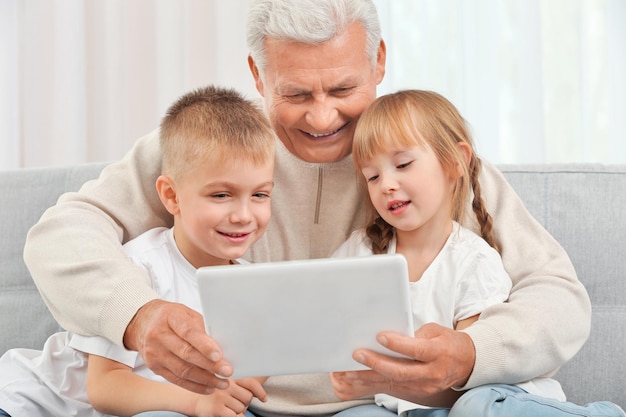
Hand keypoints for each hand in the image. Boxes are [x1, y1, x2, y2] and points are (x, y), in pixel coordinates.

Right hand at [124, 299, 233, 393]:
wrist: (143, 323)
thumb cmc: (171, 316)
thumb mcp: (186, 313)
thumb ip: (200, 328)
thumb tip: (219, 348)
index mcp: (169, 317)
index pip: (188, 333)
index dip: (204, 345)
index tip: (219, 356)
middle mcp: (158, 336)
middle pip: (186, 354)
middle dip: (210, 365)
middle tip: (227, 371)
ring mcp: (155, 353)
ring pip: (182, 371)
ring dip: (205, 379)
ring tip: (222, 382)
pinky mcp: (155, 367)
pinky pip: (177, 380)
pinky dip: (194, 386)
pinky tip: (208, 387)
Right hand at [195, 377, 266, 416]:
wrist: (194, 400)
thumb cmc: (215, 394)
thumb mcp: (228, 385)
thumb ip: (242, 386)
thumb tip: (262, 397)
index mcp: (230, 375)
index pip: (251, 382)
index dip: (260, 392)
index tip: (264, 399)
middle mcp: (226, 383)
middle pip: (248, 397)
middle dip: (244, 403)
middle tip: (233, 403)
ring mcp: (221, 395)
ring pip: (241, 408)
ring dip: (237, 411)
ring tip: (226, 408)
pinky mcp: (217, 408)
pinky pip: (235, 416)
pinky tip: (225, 414)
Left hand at [333, 323, 474, 405]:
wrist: (467, 364)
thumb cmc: (448, 342)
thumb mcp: (436, 331)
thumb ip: (415, 334)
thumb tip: (390, 336)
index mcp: (438, 353)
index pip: (416, 350)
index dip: (397, 344)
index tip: (379, 336)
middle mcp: (432, 373)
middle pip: (401, 371)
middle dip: (377, 363)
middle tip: (358, 354)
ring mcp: (425, 386)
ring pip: (394, 382)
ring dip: (369, 377)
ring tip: (349, 371)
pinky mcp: (418, 392)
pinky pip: (393, 388)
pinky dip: (375, 383)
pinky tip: (359, 379)